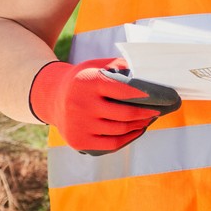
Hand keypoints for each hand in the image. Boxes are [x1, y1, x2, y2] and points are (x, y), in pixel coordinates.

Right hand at [29, 58, 177, 152]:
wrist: (51, 97)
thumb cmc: (82, 79)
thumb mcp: (96, 65)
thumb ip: (120, 65)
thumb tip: (148, 71)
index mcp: (88, 82)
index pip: (124, 90)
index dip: (145, 94)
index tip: (160, 96)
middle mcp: (81, 104)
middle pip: (125, 113)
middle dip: (146, 113)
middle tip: (157, 110)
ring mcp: (78, 125)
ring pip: (120, 130)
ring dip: (140, 125)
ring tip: (148, 119)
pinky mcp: (78, 141)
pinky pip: (111, 144)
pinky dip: (128, 139)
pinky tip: (137, 130)